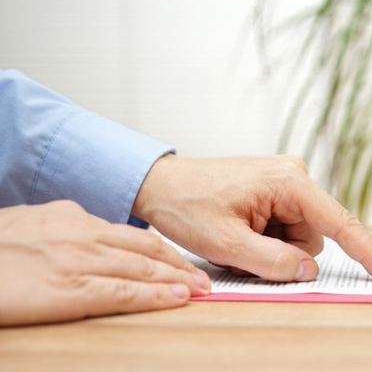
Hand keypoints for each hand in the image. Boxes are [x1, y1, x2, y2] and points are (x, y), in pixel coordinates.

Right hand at [0, 201, 209, 325]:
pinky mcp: (69, 290)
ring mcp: (78, 261)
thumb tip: (77, 232)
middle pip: (145, 248)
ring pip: (142, 269)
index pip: (128, 234)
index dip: (159, 249)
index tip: (178, 260)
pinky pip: (124, 293)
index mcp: (69, 218)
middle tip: (203, 276)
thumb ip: (57, 230)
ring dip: (177, 279)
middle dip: (178, 263)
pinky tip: (177, 299)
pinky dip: (156, 296)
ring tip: (201, 289)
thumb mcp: (22, 226)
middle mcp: (80, 234)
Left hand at [132, 155, 371, 282]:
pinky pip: (286, 229)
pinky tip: (241, 232)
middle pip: (314, 237)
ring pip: (299, 238)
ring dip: (272, 249)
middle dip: (285, 254)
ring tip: (237, 238)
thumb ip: (275, 262)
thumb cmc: (188, 204)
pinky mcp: (277, 191)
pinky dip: (266, 241)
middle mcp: (294, 176)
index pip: (340, 223)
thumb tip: (310, 269)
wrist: (160, 184)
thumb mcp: (227, 244)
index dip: (367, 253)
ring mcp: (286, 183)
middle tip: (243, 250)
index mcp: (289, 182)